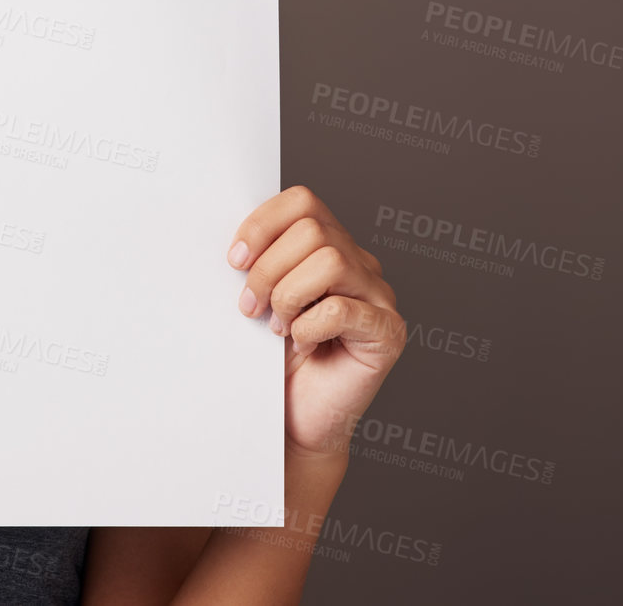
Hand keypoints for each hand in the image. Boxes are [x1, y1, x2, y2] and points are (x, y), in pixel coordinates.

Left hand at [226, 185, 405, 460]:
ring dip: (289, 296)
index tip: (234, 260)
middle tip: (251, 307)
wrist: (294, 420)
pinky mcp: (387, 333)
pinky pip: (342, 309)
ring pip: (330, 260)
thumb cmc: (275, 361)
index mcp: (330, 246)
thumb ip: (259, 262)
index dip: (263, 224)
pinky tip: (303, 344)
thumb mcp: (260, 299)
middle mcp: (360, 264)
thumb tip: (235, 243)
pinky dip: (309, 327)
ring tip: (278, 326)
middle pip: (313, 229)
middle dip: (268, 268)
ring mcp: (378, 297)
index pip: (303, 202)